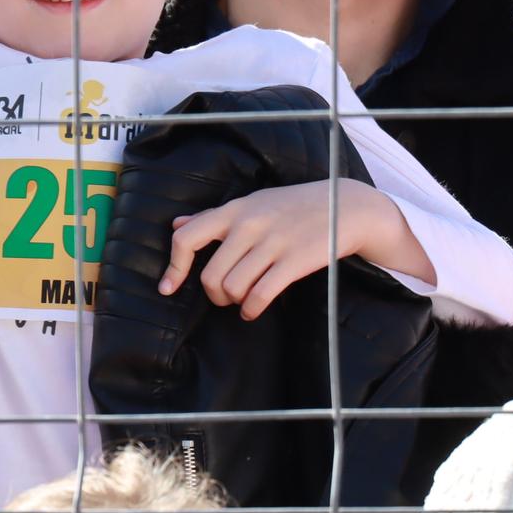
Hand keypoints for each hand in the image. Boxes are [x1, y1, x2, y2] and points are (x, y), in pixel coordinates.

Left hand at [161, 180, 428, 320]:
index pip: (188, 239)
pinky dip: (251, 309)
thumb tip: (176, 225)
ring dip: (234, 302)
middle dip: (214, 294)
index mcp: (234, 209)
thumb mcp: (251, 203)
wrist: (345, 205)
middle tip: (224, 296)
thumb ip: (212, 217)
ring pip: (232, 287)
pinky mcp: (295, 261)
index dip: (174, 268)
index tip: (168, 288)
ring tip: (242, 301)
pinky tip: (253, 309)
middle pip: (210, 275)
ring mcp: (272, 243)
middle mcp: (249, 224)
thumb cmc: (292, 206)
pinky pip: (260, 295)